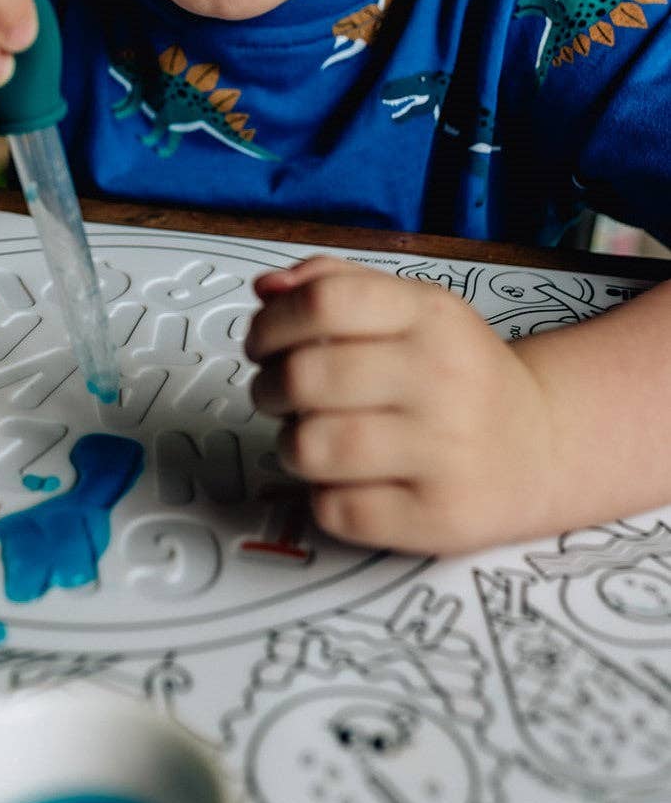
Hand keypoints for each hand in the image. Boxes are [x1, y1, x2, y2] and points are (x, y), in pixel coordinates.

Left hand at [245, 256, 558, 553]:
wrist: (542, 444)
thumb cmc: (454, 374)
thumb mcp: (410, 310)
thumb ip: (335, 284)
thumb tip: (266, 290)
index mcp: (429, 315)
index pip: (324, 302)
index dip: (271, 323)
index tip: (261, 344)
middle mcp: (441, 378)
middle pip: (305, 376)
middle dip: (269, 388)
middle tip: (278, 396)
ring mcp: (445, 452)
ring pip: (311, 448)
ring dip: (292, 446)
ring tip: (311, 440)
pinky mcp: (438, 518)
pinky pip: (336, 510)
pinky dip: (323, 497)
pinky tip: (347, 481)